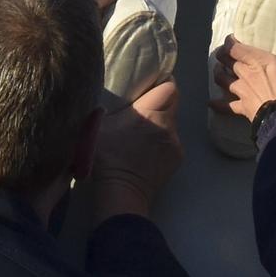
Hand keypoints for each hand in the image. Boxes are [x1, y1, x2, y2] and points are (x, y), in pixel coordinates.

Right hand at [91, 80, 181, 220]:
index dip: (162, 83)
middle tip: (143, 106)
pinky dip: (162, 141)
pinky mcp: (177, 160)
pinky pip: (171, 142)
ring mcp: (175, 144)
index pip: (170, 87)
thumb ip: (111, 106)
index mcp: (151, 112)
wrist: (120, 193)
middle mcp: (168, 125)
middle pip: (172, 103)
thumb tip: (113, 97)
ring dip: (160, 123)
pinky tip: (147, 151)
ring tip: (142, 132)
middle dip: (160, 101)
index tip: (151, 84)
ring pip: (171, 123)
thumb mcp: (98, 125)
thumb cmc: (107, 156)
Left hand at [211, 37, 275, 123]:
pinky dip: (217, 104)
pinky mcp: (242, 108)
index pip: (235, 47)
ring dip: (219, 75)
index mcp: (259, 60)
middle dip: (223, 56)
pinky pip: (226, 106)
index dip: (230, 42)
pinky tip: (211, 104)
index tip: (232, 40)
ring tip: (219, 73)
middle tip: (224, 55)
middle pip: (226, 61)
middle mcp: (246, 73)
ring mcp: (242, 91)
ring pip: (222, 80)